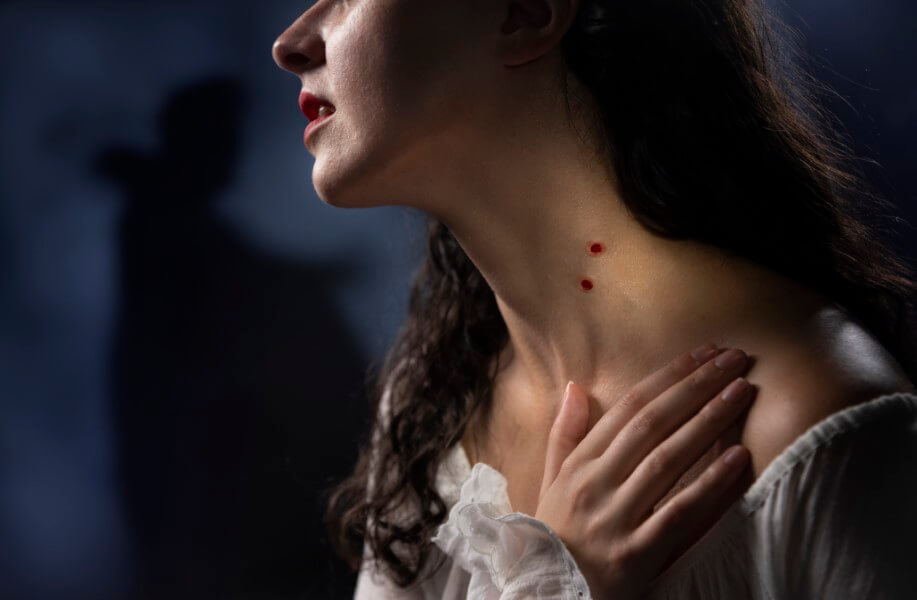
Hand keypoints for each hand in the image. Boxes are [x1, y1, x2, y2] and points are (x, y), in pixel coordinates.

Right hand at [534, 344, 754, 599]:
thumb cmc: (554, 537)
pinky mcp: (637, 554)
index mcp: (579, 463)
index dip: (670, 376)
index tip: (704, 354)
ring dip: (708, 421)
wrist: (549, 597)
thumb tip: (574, 386)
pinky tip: (738, 458)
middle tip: (735, 360)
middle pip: (653, 423)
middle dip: (697, 386)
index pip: (629, 406)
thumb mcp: (549, 483)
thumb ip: (563, 435)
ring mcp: (615, 518)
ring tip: (741, 393)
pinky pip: (679, 512)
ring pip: (667, 459)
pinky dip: (710, 484)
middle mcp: (596, 483)